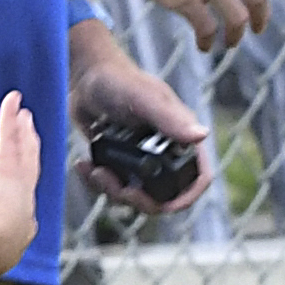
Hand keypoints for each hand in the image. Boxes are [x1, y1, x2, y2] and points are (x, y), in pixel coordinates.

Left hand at [0, 91, 42, 277]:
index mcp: (11, 233)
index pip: (6, 205)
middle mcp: (22, 209)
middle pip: (25, 175)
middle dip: (21, 156)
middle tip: (23, 137)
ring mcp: (19, 187)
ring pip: (25, 154)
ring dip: (23, 134)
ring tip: (24, 117)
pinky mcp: (13, 169)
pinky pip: (12, 137)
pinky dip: (11, 118)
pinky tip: (12, 100)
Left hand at [68, 22, 212, 212]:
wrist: (86, 79)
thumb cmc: (120, 81)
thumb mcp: (145, 99)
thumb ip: (170, 119)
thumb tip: (200, 136)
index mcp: (181, 138)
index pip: (198, 177)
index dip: (188, 196)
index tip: (165, 205)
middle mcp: (164, 152)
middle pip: (160, 196)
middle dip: (136, 198)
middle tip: (111, 182)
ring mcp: (140, 160)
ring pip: (132, 195)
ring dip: (110, 190)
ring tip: (94, 169)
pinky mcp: (117, 162)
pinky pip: (110, 187)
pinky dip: (95, 182)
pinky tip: (84, 164)